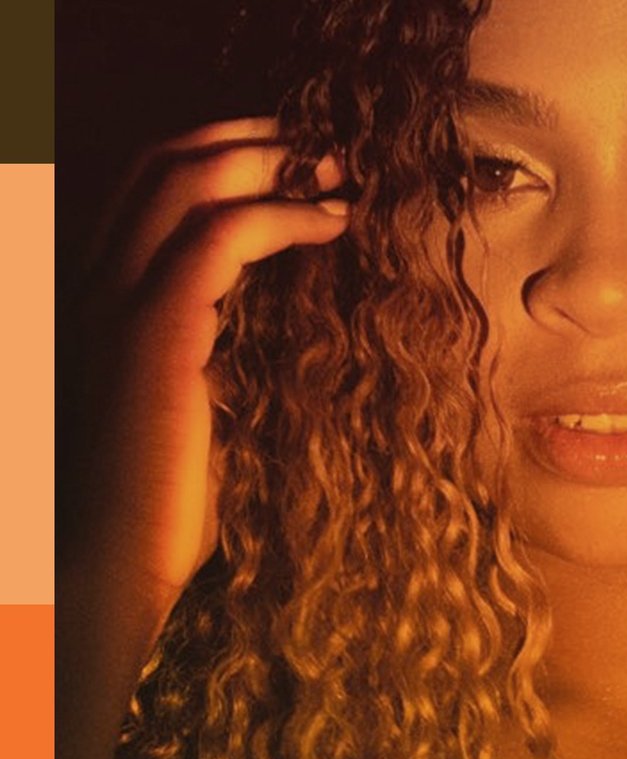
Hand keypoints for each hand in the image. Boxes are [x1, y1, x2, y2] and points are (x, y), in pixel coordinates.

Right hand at [70, 116, 348, 596]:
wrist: (112, 561)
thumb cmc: (162, 496)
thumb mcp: (198, 399)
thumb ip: (221, 343)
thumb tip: (286, 315)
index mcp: (104, 293)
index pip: (149, 186)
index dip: (220, 151)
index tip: (292, 155)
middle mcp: (98, 281)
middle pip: (165, 162)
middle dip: (249, 137)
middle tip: (323, 144)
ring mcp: (119, 301)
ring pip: (185, 181)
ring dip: (271, 161)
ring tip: (335, 170)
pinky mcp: (155, 331)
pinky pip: (221, 237)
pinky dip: (283, 214)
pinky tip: (332, 223)